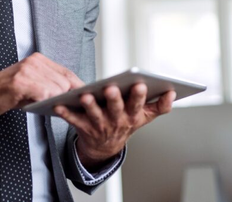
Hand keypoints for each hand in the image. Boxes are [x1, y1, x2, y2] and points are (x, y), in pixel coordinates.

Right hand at [0, 53, 84, 118]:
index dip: (79, 86)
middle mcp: (34, 61)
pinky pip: (43, 93)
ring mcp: (27, 70)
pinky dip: (46, 101)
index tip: (88, 96)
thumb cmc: (9, 93)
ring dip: (58, 100)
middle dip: (69, 95)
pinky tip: (43, 106)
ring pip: (57, 87)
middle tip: (70, 107)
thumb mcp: (32, 85)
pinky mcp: (20, 82)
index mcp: (39, 60)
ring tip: (56, 108)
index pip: (67, 72)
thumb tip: (74, 95)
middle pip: (65, 80)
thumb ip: (50, 85)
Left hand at [54, 83, 175, 169]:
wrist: (105, 146)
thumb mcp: (145, 116)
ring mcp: (100, 125)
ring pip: (95, 115)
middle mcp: (117, 121)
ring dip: (90, 105)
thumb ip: (160, 105)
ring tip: (85, 95)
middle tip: (111, 87)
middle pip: (116, 110)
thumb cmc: (126, 122)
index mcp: (133, 116)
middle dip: (114, 99)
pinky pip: (73, 120)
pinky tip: (58, 105)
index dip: (140, 96)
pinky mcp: (83, 127)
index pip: (138, 105)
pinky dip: (65, 113)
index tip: (140, 84)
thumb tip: (172, 92)